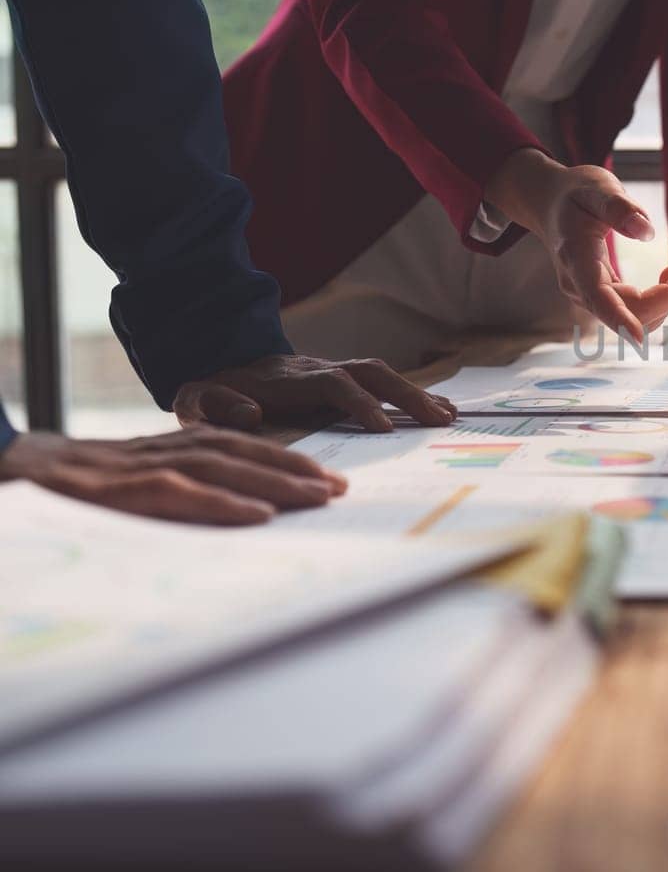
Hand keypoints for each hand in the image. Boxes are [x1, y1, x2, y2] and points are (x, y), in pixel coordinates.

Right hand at [0, 427, 346, 524]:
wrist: (0, 466)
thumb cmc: (63, 487)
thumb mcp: (121, 480)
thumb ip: (168, 488)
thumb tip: (229, 511)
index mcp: (159, 449)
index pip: (232, 446)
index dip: (280, 457)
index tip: (325, 477)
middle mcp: (155, 452)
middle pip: (238, 453)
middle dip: (293, 469)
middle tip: (341, 489)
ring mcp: (134, 468)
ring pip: (218, 468)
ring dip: (273, 482)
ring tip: (318, 497)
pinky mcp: (114, 490)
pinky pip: (176, 494)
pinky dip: (221, 502)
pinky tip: (258, 514)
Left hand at [174, 354, 456, 432]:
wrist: (219, 368)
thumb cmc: (210, 395)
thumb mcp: (196, 401)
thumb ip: (214, 407)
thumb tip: (252, 414)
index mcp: (286, 379)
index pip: (332, 384)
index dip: (358, 403)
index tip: (383, 428)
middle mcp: (316, 369)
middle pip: (369, 372)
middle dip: (405, 395)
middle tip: (437, 420)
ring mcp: (332, 371)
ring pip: (380, 374)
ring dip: (415, 394)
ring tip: (448, 416)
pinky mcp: (342, 380)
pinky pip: (381, 383)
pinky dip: (411, 395)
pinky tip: (439, 411)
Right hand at [485, 148, 667, 340]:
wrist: (552, 205)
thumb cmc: (575, 194)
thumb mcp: (596, 188)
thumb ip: (619, 207)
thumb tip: (647, 232)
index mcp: (575, 259)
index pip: (597, 296)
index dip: (619, 319)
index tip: (638, 338)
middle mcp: (579, 287)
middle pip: (631, 311)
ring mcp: (589, 296)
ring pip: (638, 316)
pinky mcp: (602, 298)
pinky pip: (636, 310)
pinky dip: (661, 297)